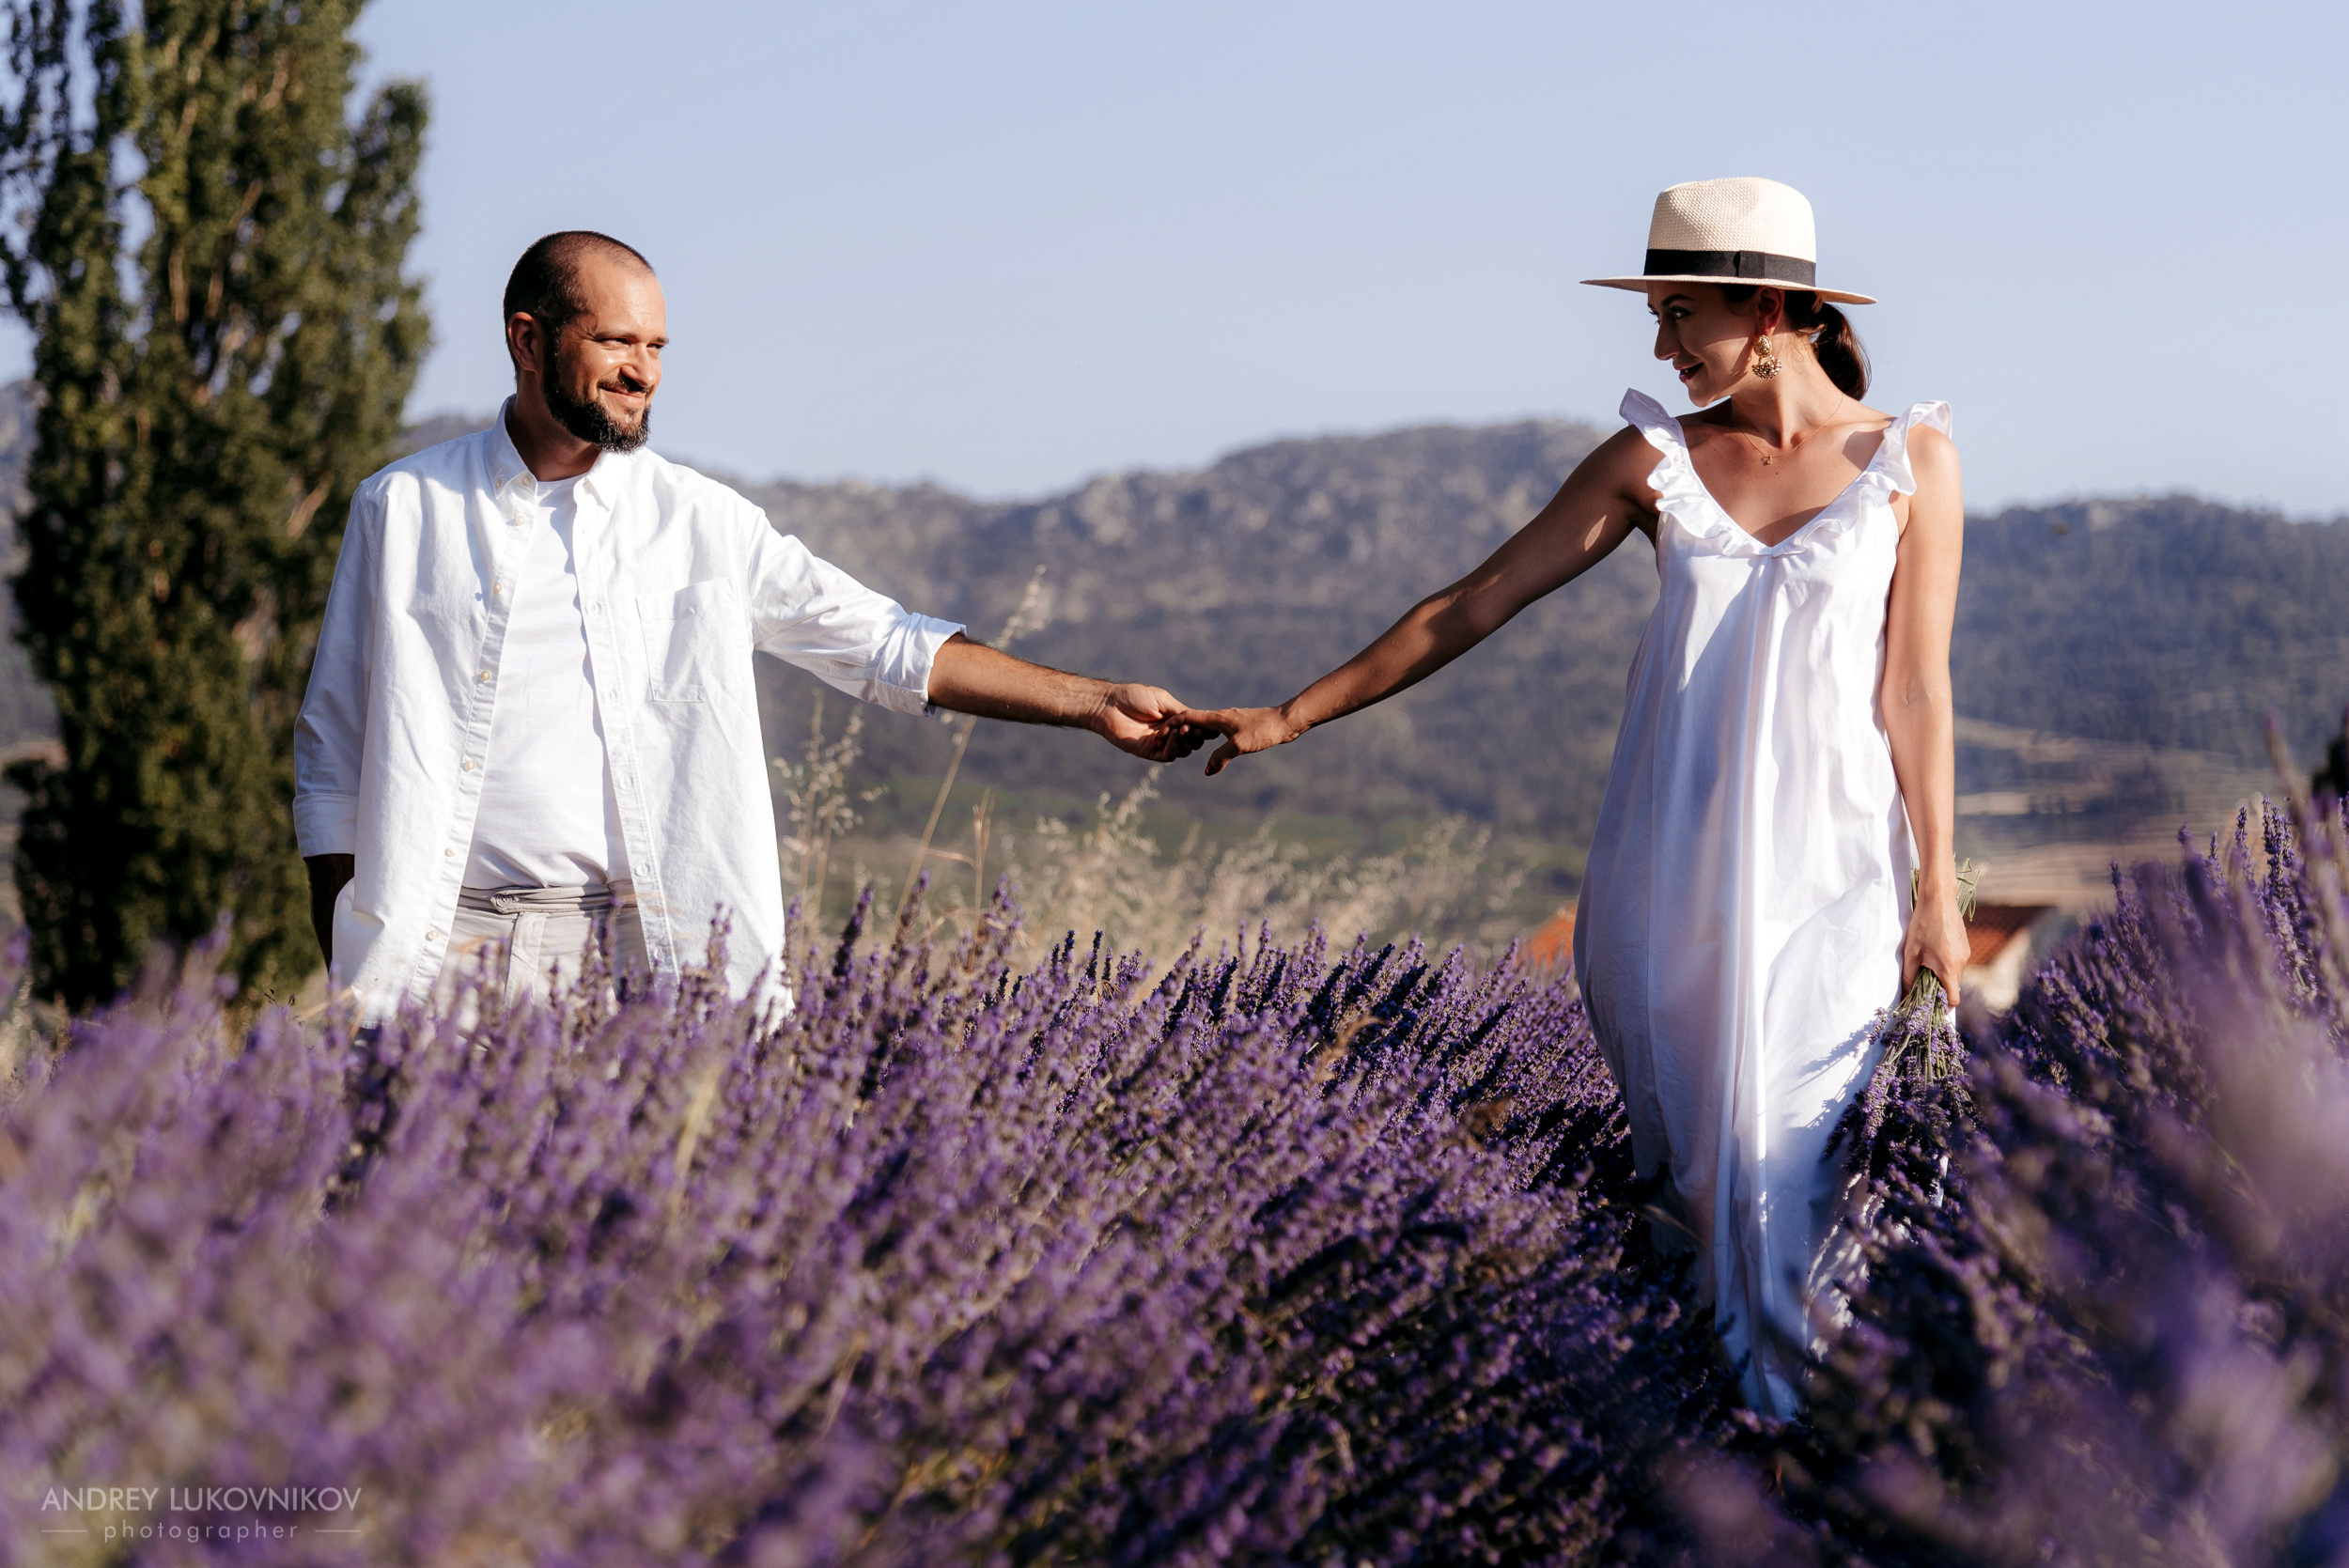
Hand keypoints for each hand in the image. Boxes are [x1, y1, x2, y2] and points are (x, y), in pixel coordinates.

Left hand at [1089, 683, 1214, 763]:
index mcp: (1172, 719)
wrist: (1108, 704)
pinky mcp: (1148, 752)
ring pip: (1182, 750)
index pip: (1194, 728)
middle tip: (1195, 729)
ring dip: (1186, 742)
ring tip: (1184, 731)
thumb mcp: (1163, 700)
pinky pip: (1167, 755)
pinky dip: (1174, 747)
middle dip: (1197, 736)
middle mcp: (1168, 733)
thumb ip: (1181, 712)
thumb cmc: (1133, 697)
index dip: (1202, 728)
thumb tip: (1202, 720)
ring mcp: (1158, 744)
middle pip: (1191, 742)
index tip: (1209, 724)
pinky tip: (1174, 736)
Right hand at [1175, 705, 1308, 776]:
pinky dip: (1208, 740)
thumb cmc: (1263, 730)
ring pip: (1205, 727)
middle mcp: (1221, 717)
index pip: (1186, 717)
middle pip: (1192, 721)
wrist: (1285, 722)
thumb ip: (1220, 757)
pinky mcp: (1239, 728)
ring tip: (1183, 748)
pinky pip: (1217, 733)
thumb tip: (1207, 771)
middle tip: (1165, 745)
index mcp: (1217, 718)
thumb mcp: (1239, 745)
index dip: (1171, 726)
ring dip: (1193, 736)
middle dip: (1177, 732)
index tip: (1159, 737)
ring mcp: (1230, 722)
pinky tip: (1211, 749)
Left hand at [1903, 882, 1968, 1005]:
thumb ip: (1908, 977)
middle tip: (1922, 987)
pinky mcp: (1965, 945)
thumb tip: (1905, 996)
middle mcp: (1962, 963)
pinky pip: (1957, 962)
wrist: (1939, 900)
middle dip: (1939, 991)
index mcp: (1949, 969)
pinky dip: (1947, 965)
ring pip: (1955, 974)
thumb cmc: (1923, 926)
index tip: (1931, 1008)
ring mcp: (1965, 953)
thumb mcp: (1911, 953)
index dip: (1943, 1007)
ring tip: (1925, 967)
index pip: (1953, 999)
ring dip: (1942, 976)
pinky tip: (1933, 953)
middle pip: (1953, 987)